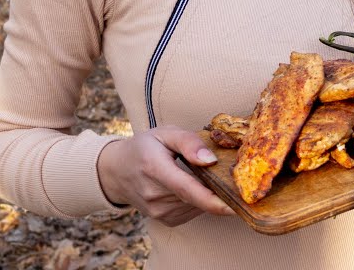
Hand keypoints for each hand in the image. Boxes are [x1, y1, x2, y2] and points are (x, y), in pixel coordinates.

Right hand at [96, 126, 233, 226]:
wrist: (116, 171)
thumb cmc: (144, 147)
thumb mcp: (165, 133)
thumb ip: (189, 142)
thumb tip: (211, 160)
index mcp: (154, 169)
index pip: (187, 189)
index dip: (213, 200)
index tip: (236, 205)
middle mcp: (155, 196)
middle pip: (197, 197)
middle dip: (216, 188)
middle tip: (223, 171)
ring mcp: (158, 211)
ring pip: (198, 205)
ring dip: (206, 192)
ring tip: (195, 174)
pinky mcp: (165, 220)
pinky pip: (193, 211)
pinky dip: (198, 200)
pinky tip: (189, 186)